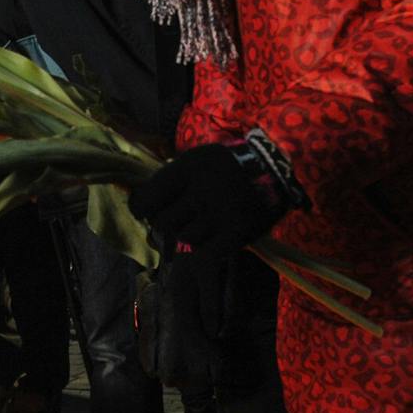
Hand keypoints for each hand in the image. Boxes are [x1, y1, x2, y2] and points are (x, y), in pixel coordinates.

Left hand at [130, 141, 287, 252]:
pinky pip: (205, 253)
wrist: (274, 170)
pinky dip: (202, 250)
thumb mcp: (196, 159)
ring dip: (184, 237)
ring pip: (183, 238)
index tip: (143, 211)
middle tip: (171, 223)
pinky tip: (207, 241)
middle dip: (163, 225)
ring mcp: (221, 212)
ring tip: (193, 228)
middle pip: (163, 223)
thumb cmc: (225, 166)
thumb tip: (139, 204)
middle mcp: (203, 190)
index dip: (140, 208)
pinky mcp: (236, 232)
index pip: (148, 198)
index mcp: (188, 168)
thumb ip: (169, 179)